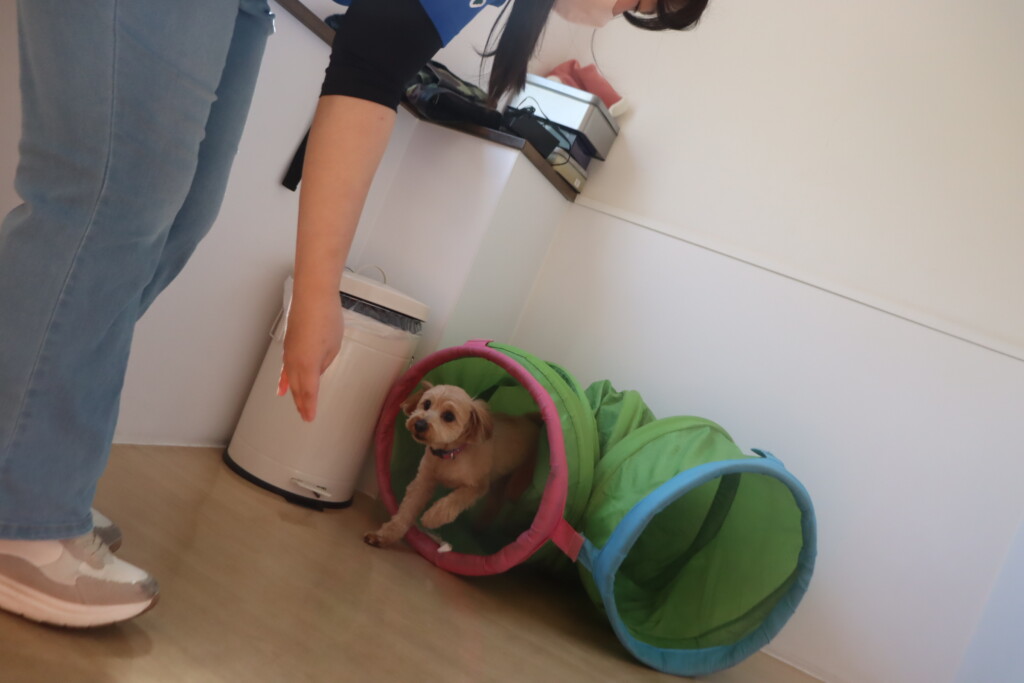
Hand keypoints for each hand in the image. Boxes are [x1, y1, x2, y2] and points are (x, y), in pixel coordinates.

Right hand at [278, 289, 341, 421]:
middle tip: (305, 416)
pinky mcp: (288, 345)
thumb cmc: (326, 318)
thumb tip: (317, 371)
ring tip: (296, 406)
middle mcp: (295, 362)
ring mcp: (289, 353)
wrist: (311, 296)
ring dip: (294, 393)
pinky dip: (284, 380)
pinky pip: (285, 368)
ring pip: (291, 379)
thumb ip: (324, 363)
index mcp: (309, 365)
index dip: (309, 408)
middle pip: (299, 389)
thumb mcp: (333, 346)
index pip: (309, 393)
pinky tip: (281, 388)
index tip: (309, 419)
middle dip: (302, 403)